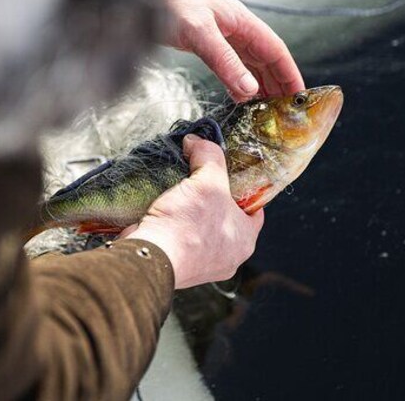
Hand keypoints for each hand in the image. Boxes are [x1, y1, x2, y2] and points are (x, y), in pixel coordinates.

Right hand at [122, 134, 263, 288]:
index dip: (244, 188)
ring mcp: (200, 263)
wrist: (149, 257)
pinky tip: (165, 207)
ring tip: (179, 190)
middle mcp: (226, 256)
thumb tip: (196, 141)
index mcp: (244, 240)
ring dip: (189, 210)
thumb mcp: (207, 181)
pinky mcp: (176, 263)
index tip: (230, 174)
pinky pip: (179, 237)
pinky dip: (172, 222)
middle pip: (224, 217)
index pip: (255, 210)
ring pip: (200, 227)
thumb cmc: (187, 225)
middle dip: (211, 197)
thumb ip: (208, 156)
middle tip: (200, 179)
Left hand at [163, 0, 304, 100]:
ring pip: (249, 63)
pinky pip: (230, 64)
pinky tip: (239, 96)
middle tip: (285, 112)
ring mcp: (220, 34)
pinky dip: (238, 81)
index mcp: (242, 21)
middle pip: (266, 59)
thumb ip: (224, 61)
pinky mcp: (204, 41)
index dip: (290, 73)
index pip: (276, 50)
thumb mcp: (199, 32)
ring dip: (259, 85)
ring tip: (266, 110)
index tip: (300, 96)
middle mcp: (235, 28)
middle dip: (278, 84)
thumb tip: (249, 90)